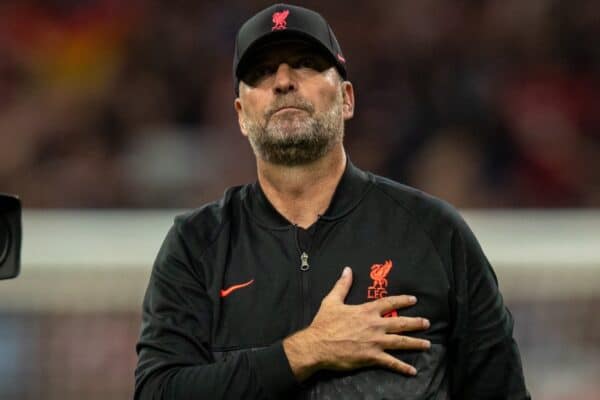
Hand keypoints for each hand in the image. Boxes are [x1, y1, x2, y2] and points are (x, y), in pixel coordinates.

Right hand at [283, 266, 430, 380]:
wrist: (317, 345)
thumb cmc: (324, 323)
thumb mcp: (332, 301)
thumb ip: (342, 285)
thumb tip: (347, 270)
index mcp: (366, 311)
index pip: (389, 303)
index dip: (403, 301)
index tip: (413, 299)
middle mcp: (374, 325)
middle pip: (400, 323)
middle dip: (416, 323)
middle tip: (427, 323)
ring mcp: (375, 342)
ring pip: (401, 342)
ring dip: (415, 343)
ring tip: (427, 344)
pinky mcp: (372, 357)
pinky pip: (391, 362)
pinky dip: (403, 367)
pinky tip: (412, 370)